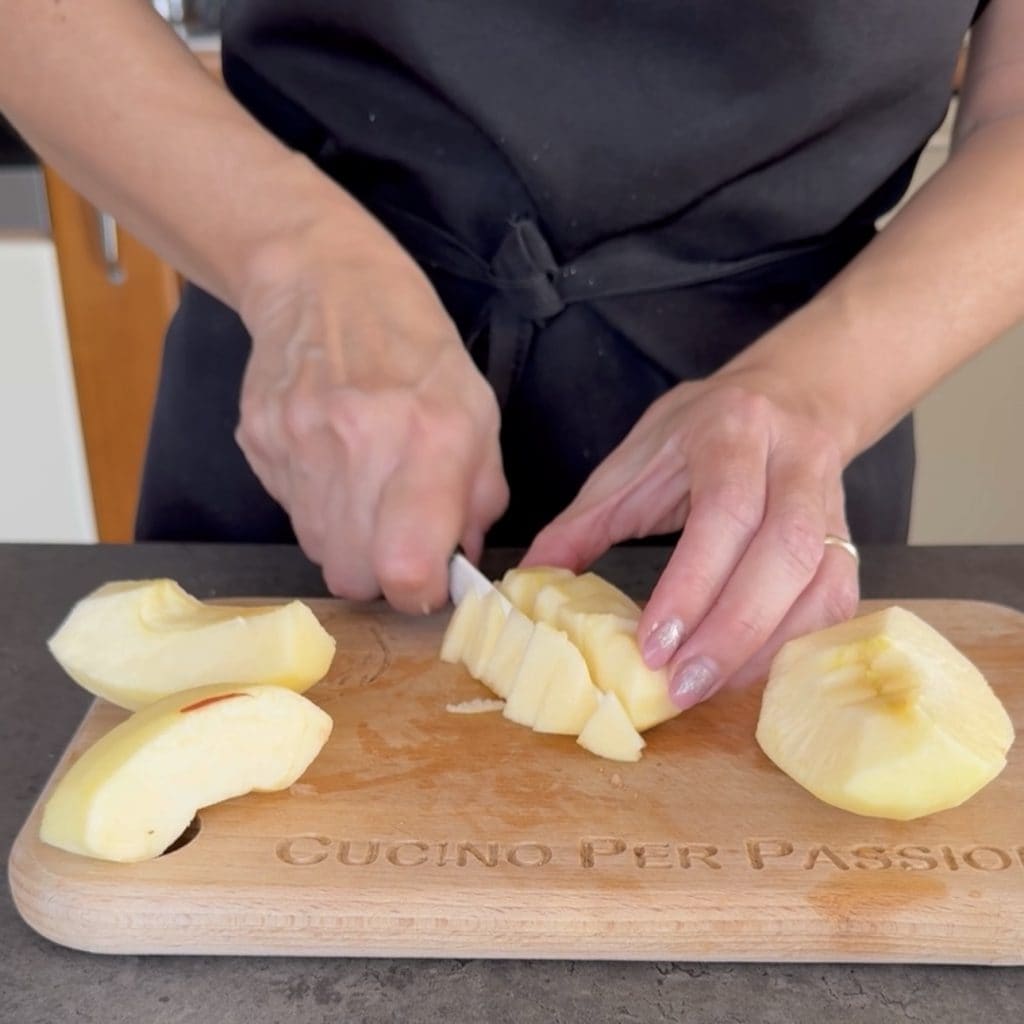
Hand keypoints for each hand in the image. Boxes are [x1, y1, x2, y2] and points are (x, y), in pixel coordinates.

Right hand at [234, 209, 508, 612]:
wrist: (324, 283)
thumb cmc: (418, 350)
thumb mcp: (479, 414)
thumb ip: (478, 499)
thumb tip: (457, 566)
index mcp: (430, 436)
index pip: (406, 567)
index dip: (421, 591)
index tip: (430, 578)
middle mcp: (358, 444)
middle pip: (355, 576)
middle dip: (382, 573)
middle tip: (398, 536)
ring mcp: (297, 442)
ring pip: (320, 552)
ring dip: (349, 542)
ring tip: (366, 490)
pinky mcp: (258, 442)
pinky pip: (291, 514)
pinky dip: (317, 508)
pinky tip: (332, 464)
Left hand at [521, 372, 859, 707]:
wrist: (789, 396)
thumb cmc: (702, 430)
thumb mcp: (636, 458)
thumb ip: (583, 520)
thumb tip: (529, 580)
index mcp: (733, 432)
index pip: (724, 512)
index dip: (692, 584)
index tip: (652, 645)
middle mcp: (793, 463)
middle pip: (783, 552)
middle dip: (732, 629)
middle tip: (681, 685)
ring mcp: (831, 502)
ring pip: (822, 580)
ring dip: (768, 646)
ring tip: (712, 689)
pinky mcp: (848, 537)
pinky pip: (838, 599)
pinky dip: (797, 643)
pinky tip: (754, 673)